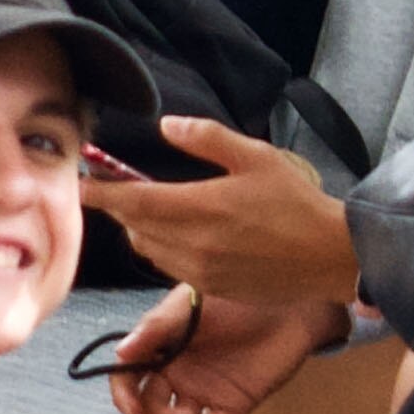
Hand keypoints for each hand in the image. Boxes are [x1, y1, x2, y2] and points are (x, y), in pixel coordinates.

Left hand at [83, 116, 362, 305]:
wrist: (330, 256)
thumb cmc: (297, 202)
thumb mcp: (255, 156)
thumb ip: (206, 138)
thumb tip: (165, 126)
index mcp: (200, 207)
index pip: (133, 200)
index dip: (102, 191)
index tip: (83, 181)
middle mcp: (192, 244)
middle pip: (134, 226)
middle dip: (121, 206)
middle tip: (114, 187)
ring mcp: (200, 271)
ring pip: (148, 249)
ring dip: (140, 228)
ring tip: (151, 208)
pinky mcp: (211, 288)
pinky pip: (170, 267)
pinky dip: (163, 248)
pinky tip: (181, 234)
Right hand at [107, 286, 340, 413]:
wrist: (288, 304)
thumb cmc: (235, 295)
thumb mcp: (191, 304)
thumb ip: (158, 327)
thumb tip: (121, 353)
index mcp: (158, 349)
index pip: (127, 379)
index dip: (124, 397)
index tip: (133, 410)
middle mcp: (175, 375)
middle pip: (152, 411)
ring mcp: (203, 393)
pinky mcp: (233, 406)